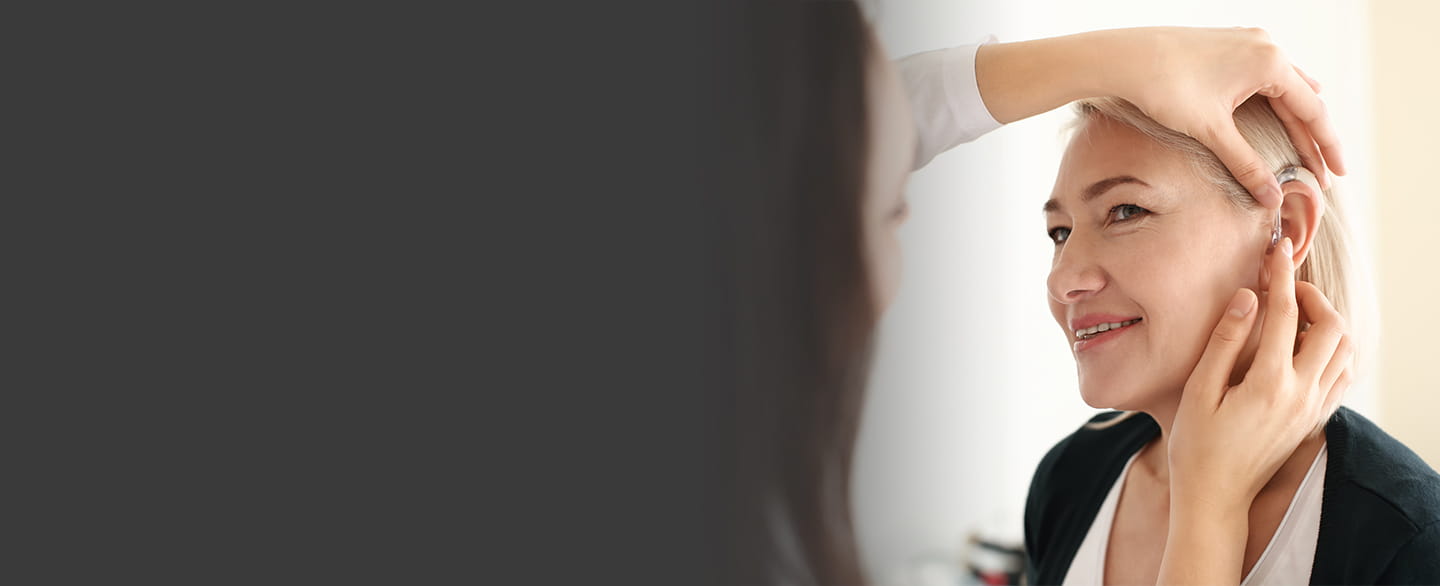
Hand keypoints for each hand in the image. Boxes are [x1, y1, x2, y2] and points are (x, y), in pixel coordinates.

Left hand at [973, 27, 1343, 207]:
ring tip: (1306, 148)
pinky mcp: (1228, 43)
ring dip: (1294, 117)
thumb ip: (1244, 165)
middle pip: (1302, 98)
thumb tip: (1271, 199)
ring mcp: (1247, 40)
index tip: (1338, 175)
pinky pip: (1264, 74)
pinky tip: (1274, 114)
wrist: (1122, 58)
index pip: (1312, 111)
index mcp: (1270, 63)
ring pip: (1285, 84)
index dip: (1326, 147)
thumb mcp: (1209, 132)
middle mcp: (1266, 45)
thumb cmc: (1164, 89)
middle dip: (1312, 136)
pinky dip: (1274, 99)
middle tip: (1323, 172)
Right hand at [1168, 237, 1351, 513]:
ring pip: (1345, 350)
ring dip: (1326, 323)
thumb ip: (1224, 342)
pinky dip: (1331, 351)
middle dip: (1312, 297)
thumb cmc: (1196, 445)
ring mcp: (1313, 409)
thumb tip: (1246, 298)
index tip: (1276, 250)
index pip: (1285, 313)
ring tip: (1293, 315)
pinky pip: (1341, 375)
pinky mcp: (1313, 419)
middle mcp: (1301, 394)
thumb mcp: (1198, 391)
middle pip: (1332, 327)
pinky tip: (1303, 348)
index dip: (1280, 275)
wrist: (1216, 497)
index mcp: (1269, 383)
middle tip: (1283, 288)